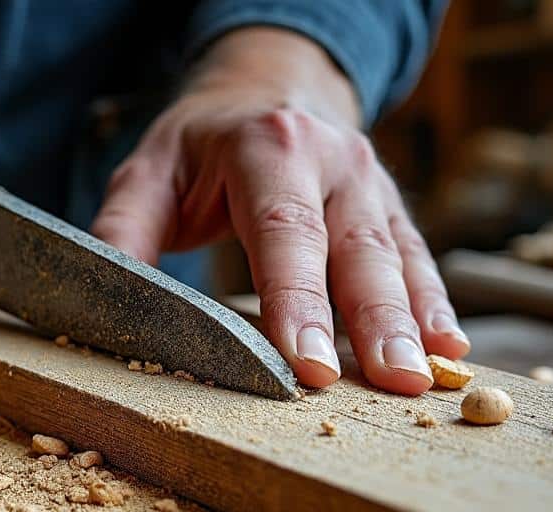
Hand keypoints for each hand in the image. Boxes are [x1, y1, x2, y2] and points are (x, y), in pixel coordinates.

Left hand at [91, 28, 468, 394]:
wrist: (266, 89)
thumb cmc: (201, 145)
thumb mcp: (147, 172)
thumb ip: (123, 233)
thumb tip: (102, 302)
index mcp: (268, 148)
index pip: (286, 232)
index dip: (300, 301)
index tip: (310, 363)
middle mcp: (331, 160)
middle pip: (356, 248)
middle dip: (376, 320)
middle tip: (394, 382)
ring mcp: (369, 184)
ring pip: (397, 256)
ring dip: (415, 320)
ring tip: (428, 377)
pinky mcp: (389, 209)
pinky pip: (416, 257)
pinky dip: (434, 302)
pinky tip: (450, 346)